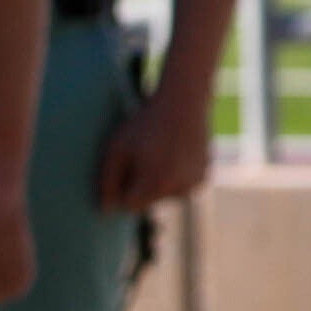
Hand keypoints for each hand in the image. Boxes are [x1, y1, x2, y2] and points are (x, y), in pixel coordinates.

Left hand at [97, 89, 216, 213]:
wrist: (184, 100)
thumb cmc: (146, 122)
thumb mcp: (118, 148)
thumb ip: (107, 181)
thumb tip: (105, 210)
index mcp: (155, 185)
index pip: (129, 205)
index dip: (123, 186)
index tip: (126, 164)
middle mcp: (179, 190)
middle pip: (148, 202)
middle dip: (142, 185)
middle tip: (143, 154)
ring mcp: (194, 183)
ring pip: (166, 195)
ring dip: (159, 182)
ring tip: (159, 152)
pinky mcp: (205, 176)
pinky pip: (182, 186)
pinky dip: (176, 176)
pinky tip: (174, 153)